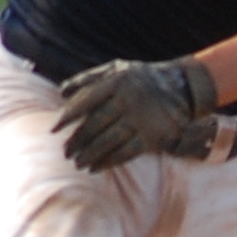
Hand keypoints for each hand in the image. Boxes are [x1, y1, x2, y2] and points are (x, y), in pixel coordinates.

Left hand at [53, 57, 218, 172]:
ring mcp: (141, 119)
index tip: (54, 129)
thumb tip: (61, 91)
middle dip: (77, 140)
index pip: (86, 100)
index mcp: (117, 81)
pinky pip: (126, 152)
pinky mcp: (152, 136)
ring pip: (108, 141)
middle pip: (95, 124)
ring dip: (90, 154)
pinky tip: (96, 168)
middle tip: (65, 152)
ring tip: (78, 163)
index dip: (68, 116)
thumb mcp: (117, 68)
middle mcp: (128, 99)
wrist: (183, 88)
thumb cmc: (141, 78)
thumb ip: (89, 78)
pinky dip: (109, 162)